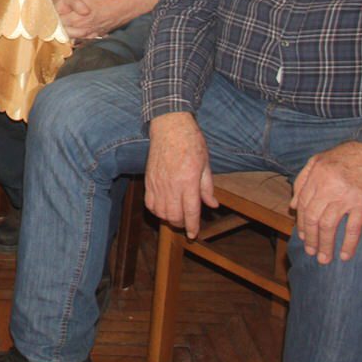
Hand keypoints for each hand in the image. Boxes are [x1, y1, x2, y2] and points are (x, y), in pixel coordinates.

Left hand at [51, 0, 129, 39]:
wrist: (120, 9)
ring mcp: (88, 34)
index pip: (57, 22)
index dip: (52, 17)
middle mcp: (80, 29)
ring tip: (63, 24)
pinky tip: (75, 29)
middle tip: (54, 19)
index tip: (49, 13)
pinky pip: (82, 39)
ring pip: (71, 37)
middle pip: (63, 31)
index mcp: (75, 19)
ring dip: (66, 31)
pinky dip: (77, 35)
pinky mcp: (94, 35)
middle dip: (57, 25)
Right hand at [145, 112, 217, 238]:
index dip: (193, 226)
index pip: (190, 211)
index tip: (194, 235)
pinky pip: (149, 203)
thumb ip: (207, 187)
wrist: (170, 126)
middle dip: (181, 224)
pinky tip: (163, 207)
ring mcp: (158, 183)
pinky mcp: (148, 179)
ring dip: (168, 218)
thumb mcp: (205, 164)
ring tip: (175, 215)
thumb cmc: (191, 142)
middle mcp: (171, 185)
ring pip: (160, 212)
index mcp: (188, 181)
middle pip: (173, 216)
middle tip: (187, 223)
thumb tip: (213, 204)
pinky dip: (156, 210)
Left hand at [290, 141, 361, 264]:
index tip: (302, 237)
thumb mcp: (318, 160)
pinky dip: (348, 244)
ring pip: (329, 226)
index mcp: (315, 176)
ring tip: (324, 258)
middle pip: (313, 218)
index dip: (301, 223)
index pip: (303, 205)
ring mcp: (345, 196)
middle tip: (311, 252)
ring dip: (325, 245)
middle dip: (311, 238)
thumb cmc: (348, 156)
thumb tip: (293, 206)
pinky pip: (353, 228)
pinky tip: (345, 255)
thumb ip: (302, 180)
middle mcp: (327, 187)